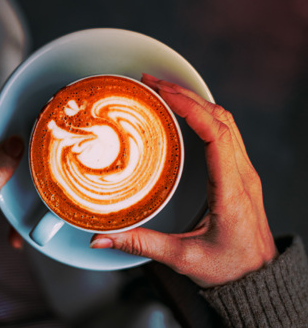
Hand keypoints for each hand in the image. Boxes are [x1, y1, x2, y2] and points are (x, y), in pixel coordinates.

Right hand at [90, 74, 276, 287]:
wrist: (259, 278)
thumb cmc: (229, 268)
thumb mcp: (182, 258)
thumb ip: (140, 244)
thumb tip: (101, 238)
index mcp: (231, 191)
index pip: (216, 135)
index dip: (191, 108)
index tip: (163, 93)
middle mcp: (243, 175)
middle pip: (220, 119)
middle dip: (185, 95)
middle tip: (152, 83)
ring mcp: (245, 172)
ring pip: (226, 121)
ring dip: (196, 101)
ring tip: (165, 90)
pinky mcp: (240, 173)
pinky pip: (226, 132)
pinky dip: (205, 114)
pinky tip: (185, 112)